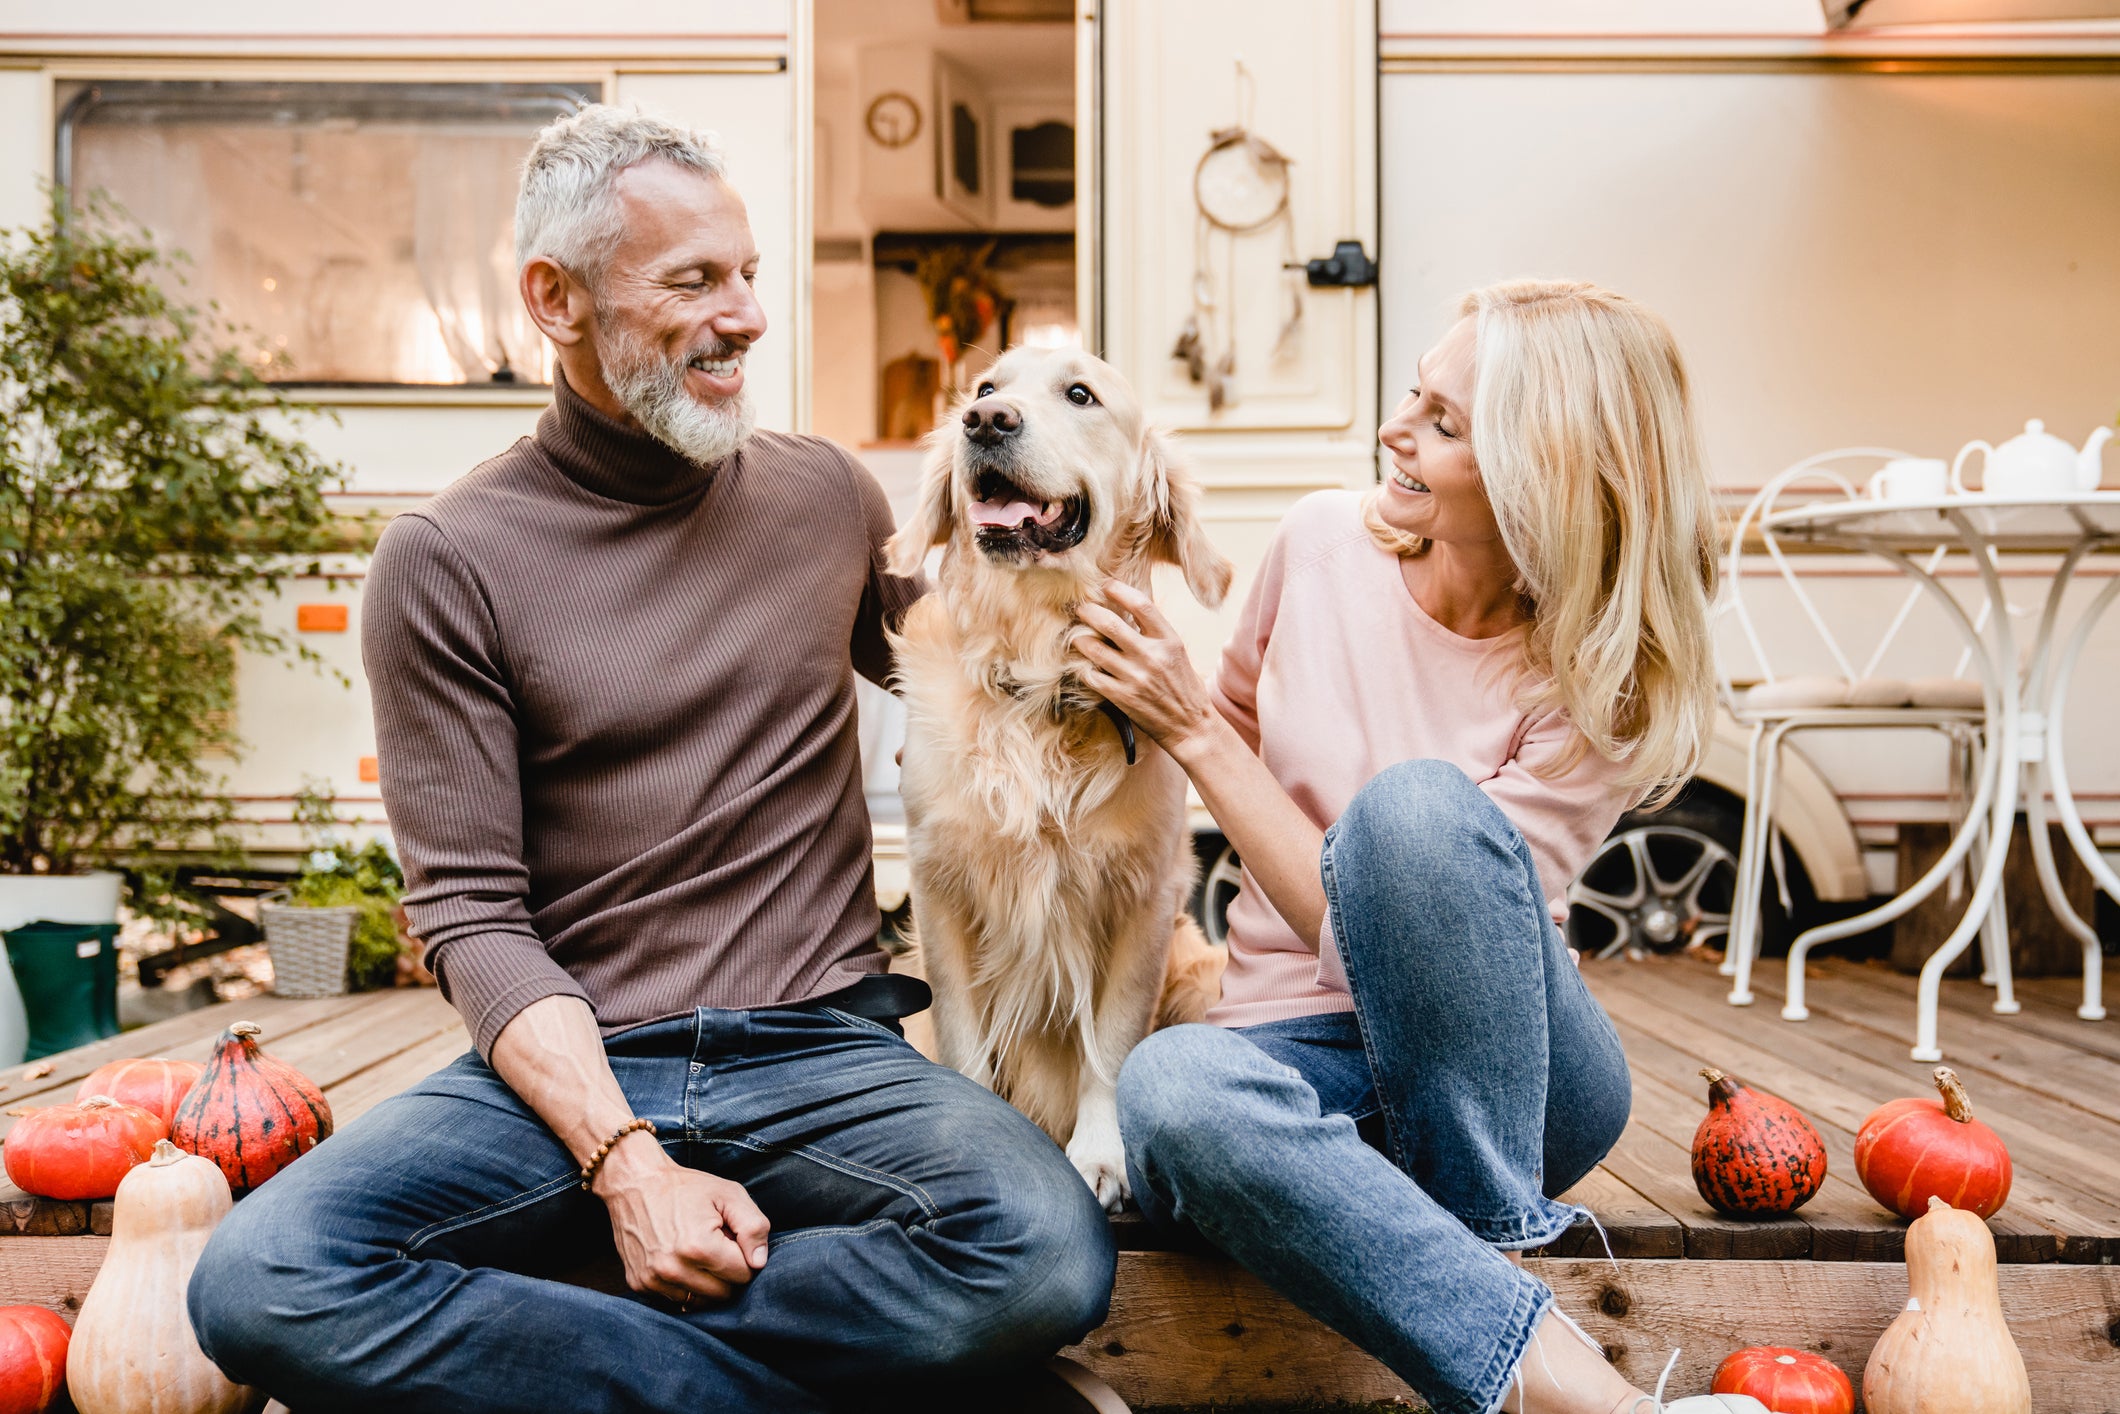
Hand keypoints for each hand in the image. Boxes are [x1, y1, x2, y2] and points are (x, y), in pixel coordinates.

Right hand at [594, 1130, 768, 1305]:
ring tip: (697, 1251)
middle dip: (727, 1272)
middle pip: (723, 1294)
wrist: (635, 1182)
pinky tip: (679, 1259)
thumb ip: (753, 1227)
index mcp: (699, 1247)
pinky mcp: (640, 1284)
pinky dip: (684, 1284)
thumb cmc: (686, 1187)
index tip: (732, 1238)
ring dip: (706, 1281)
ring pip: (700, 1301)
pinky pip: (676, 1299)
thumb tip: (759, 1263)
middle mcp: (674, 1269)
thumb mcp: (729, 1194)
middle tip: (716, 1245)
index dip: (744, 1256)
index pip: (744, 1275)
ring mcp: (653, 1280)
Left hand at [1073, 580, 1216, 755]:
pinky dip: (1082, 667)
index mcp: (1169, 640)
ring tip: (1077, 637)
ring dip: (1080, 639)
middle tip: (1081, 609)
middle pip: (1110, 623)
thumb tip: (1127, 605)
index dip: (1118, 590)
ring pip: (1094, 648)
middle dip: (1089, 612)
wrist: (1190, 726)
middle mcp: (1152, 656)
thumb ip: (1154, 631)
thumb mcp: (1177, 652)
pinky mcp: (1121, 697)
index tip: (1106, 585)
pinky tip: (1083, 665)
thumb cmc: (1183, 686)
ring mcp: (1135, 677)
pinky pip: (1090, 675)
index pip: (1141, 605)